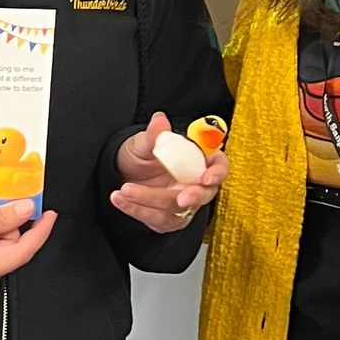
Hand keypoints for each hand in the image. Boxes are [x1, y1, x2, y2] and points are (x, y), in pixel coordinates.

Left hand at [110, 113, 228, 231]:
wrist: (121, 172)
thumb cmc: (140, 155)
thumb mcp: (143, 142)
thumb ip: (154, 134)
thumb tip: (159, 120)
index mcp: (197, 159)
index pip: (219, 165)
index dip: (218, 172)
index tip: (207, 178)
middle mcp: (194, 182)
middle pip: (204, 194)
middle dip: (193, 198)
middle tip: (179, 199)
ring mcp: (182, 202)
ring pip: (177, 210)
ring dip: (150, 202)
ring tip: (125, 190)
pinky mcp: (167, 217)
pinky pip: (157, 220)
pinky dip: (137, 210)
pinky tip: (120, 199)